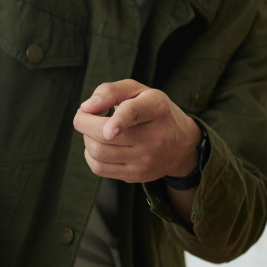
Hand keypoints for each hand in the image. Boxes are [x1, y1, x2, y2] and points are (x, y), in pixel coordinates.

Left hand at [72, 80, 200, 183]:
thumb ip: (111, 91)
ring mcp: (145, 160)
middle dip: (84, 123)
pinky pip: (99, 168)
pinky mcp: (136, 175)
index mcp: (156, 108)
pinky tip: (99, 145)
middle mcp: (154, 136)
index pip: (135, 113)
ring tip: (95, 130)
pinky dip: (90, 155)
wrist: (182, 145)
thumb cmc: (153, 111)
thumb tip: (86, 108)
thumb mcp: (139, 92)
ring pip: (98, 152)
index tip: (108, 130)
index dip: (119, 121)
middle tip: (84, 115)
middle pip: (105, 135)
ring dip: (87, 138)